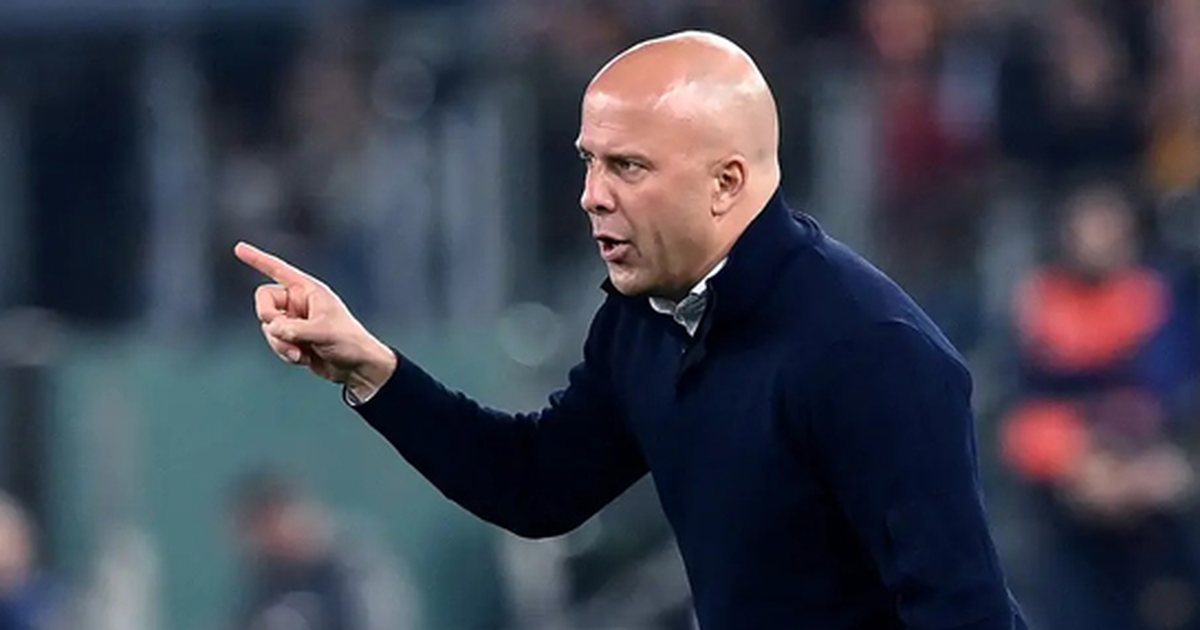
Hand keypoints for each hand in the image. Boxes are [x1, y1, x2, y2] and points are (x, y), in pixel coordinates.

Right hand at [234, 242, 396, 399]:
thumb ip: (295, 329)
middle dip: (270, 320)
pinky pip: (275, 342)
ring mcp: (294, 321)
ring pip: (268, 327)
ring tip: (300, 354)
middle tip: (280, 331)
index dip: (258, 260)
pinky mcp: (293, 338)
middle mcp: (298, 302)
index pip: (278, 270)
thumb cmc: (348, 342)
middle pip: (264, 303)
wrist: (356, 367)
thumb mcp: (323, 333)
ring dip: (279, 343)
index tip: (238, 248)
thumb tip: (272, 328)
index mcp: (308, 290)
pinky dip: (284, 352)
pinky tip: (303, 359)